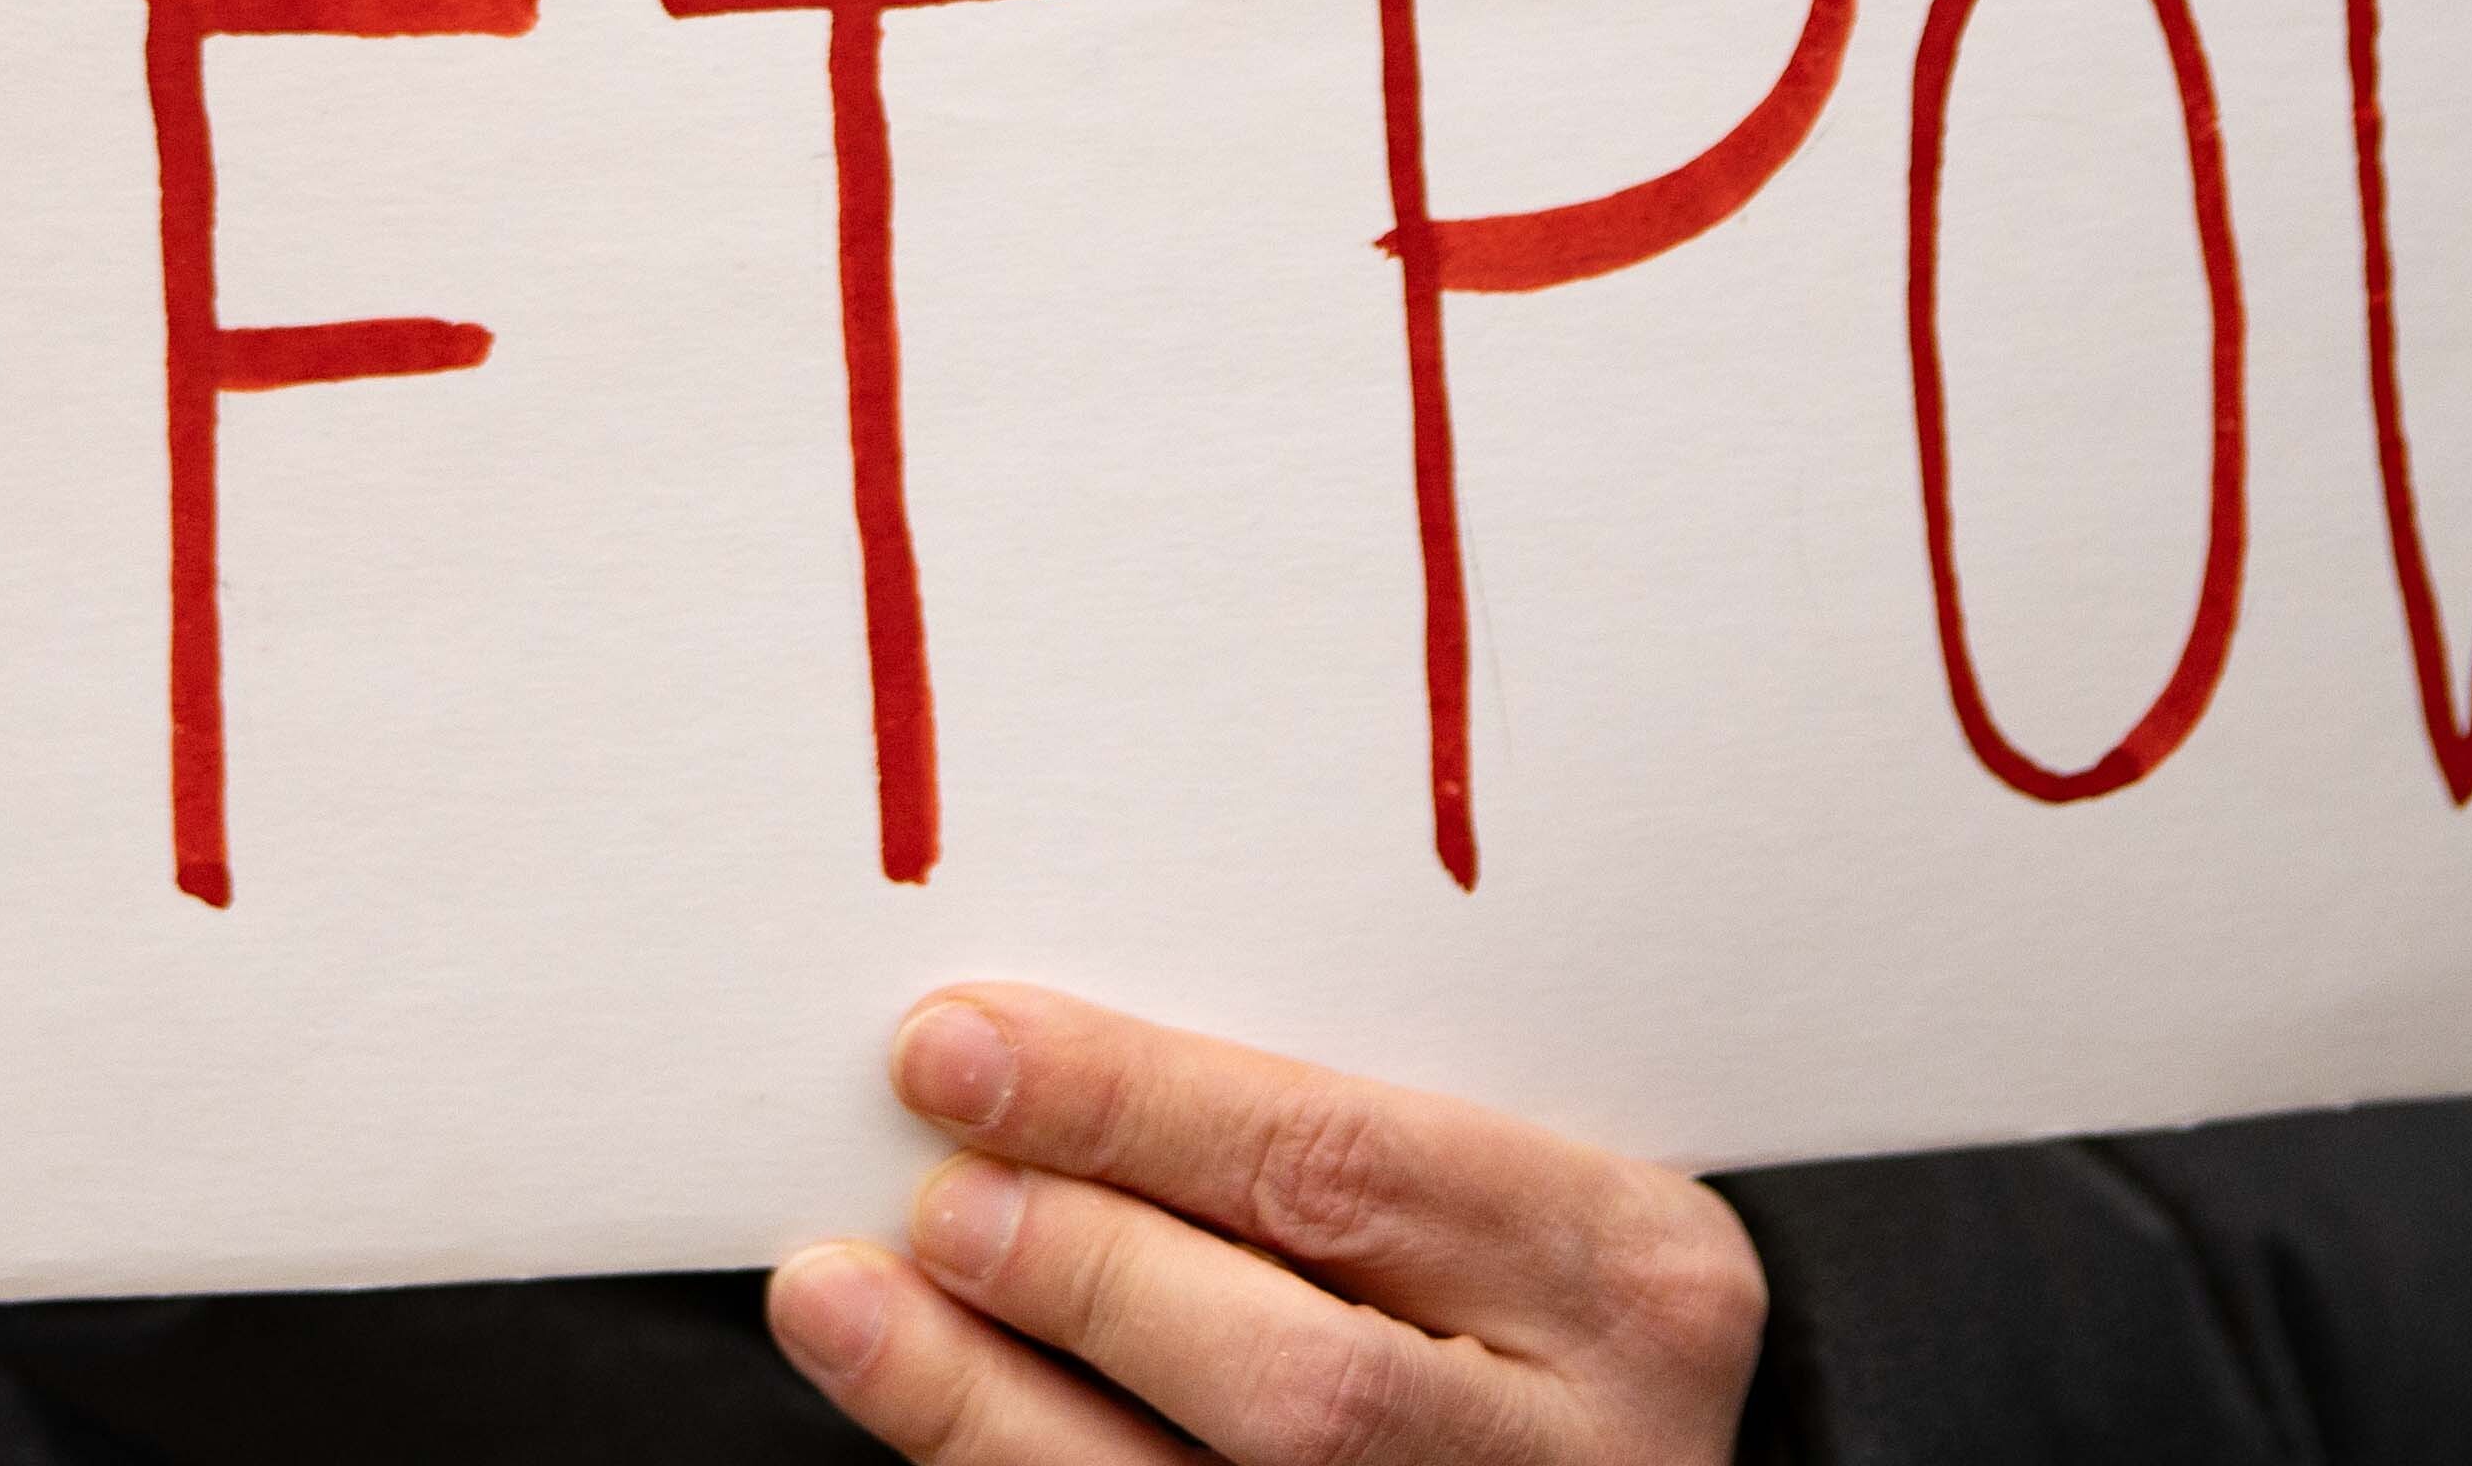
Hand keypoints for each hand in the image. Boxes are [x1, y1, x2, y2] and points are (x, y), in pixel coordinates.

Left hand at [769, 985, 1760, 1464]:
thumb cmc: (1547, 1302)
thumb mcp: (1514, 1191)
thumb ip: (1329, 1137)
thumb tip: (1031, 1052)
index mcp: (1628, 1276)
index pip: (1344, 1169)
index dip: (1130, 1108)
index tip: (962, 1047)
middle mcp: (1570, 1453)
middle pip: (1288, 1378)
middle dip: (1077, 1275)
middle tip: (930, 1192)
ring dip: (984, 1412)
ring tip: (843, 1303)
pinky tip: (924, 1411)